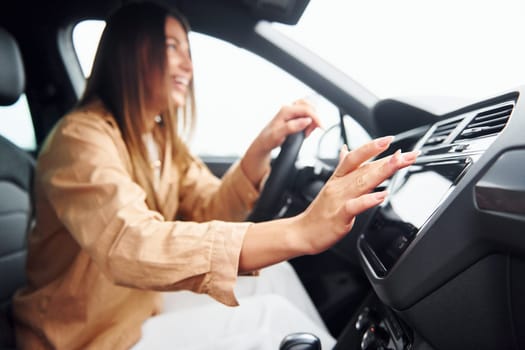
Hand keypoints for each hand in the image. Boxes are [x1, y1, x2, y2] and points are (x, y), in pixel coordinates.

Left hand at [240, 99, 320, 187]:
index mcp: (285, 110)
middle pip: (309, 106)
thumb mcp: (278, 135)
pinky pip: (306, 114)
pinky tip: (305, 130)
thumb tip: (306, 120)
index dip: (316, 118)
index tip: (321, 127)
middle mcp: (289, 109)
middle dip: (314, 118)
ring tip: (306, 132)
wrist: (264, 143)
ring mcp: (291, 112)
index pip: (306, 109)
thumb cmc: (268, 139)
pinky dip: (309, 121)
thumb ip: (292, 127)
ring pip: (309, 109)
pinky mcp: (293, 116)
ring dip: (312, 120)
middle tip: (309, 131)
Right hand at [293, 136, 418, 253]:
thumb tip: (345, 149)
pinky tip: (381, 196)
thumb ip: (342, 167)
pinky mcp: (340, 217)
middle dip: (387, 159)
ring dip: (381, 172)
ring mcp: (339, 200)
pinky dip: (368, 200)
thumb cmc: (320, 212)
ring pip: (362, 183)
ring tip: (397, 163)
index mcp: (338, 178)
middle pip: (364, 168)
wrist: (302, 232)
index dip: (372, 147)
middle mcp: (339, 186)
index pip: (355, 157)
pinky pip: (355, 206)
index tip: (390, 139)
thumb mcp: (331, 185)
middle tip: (406, 153)